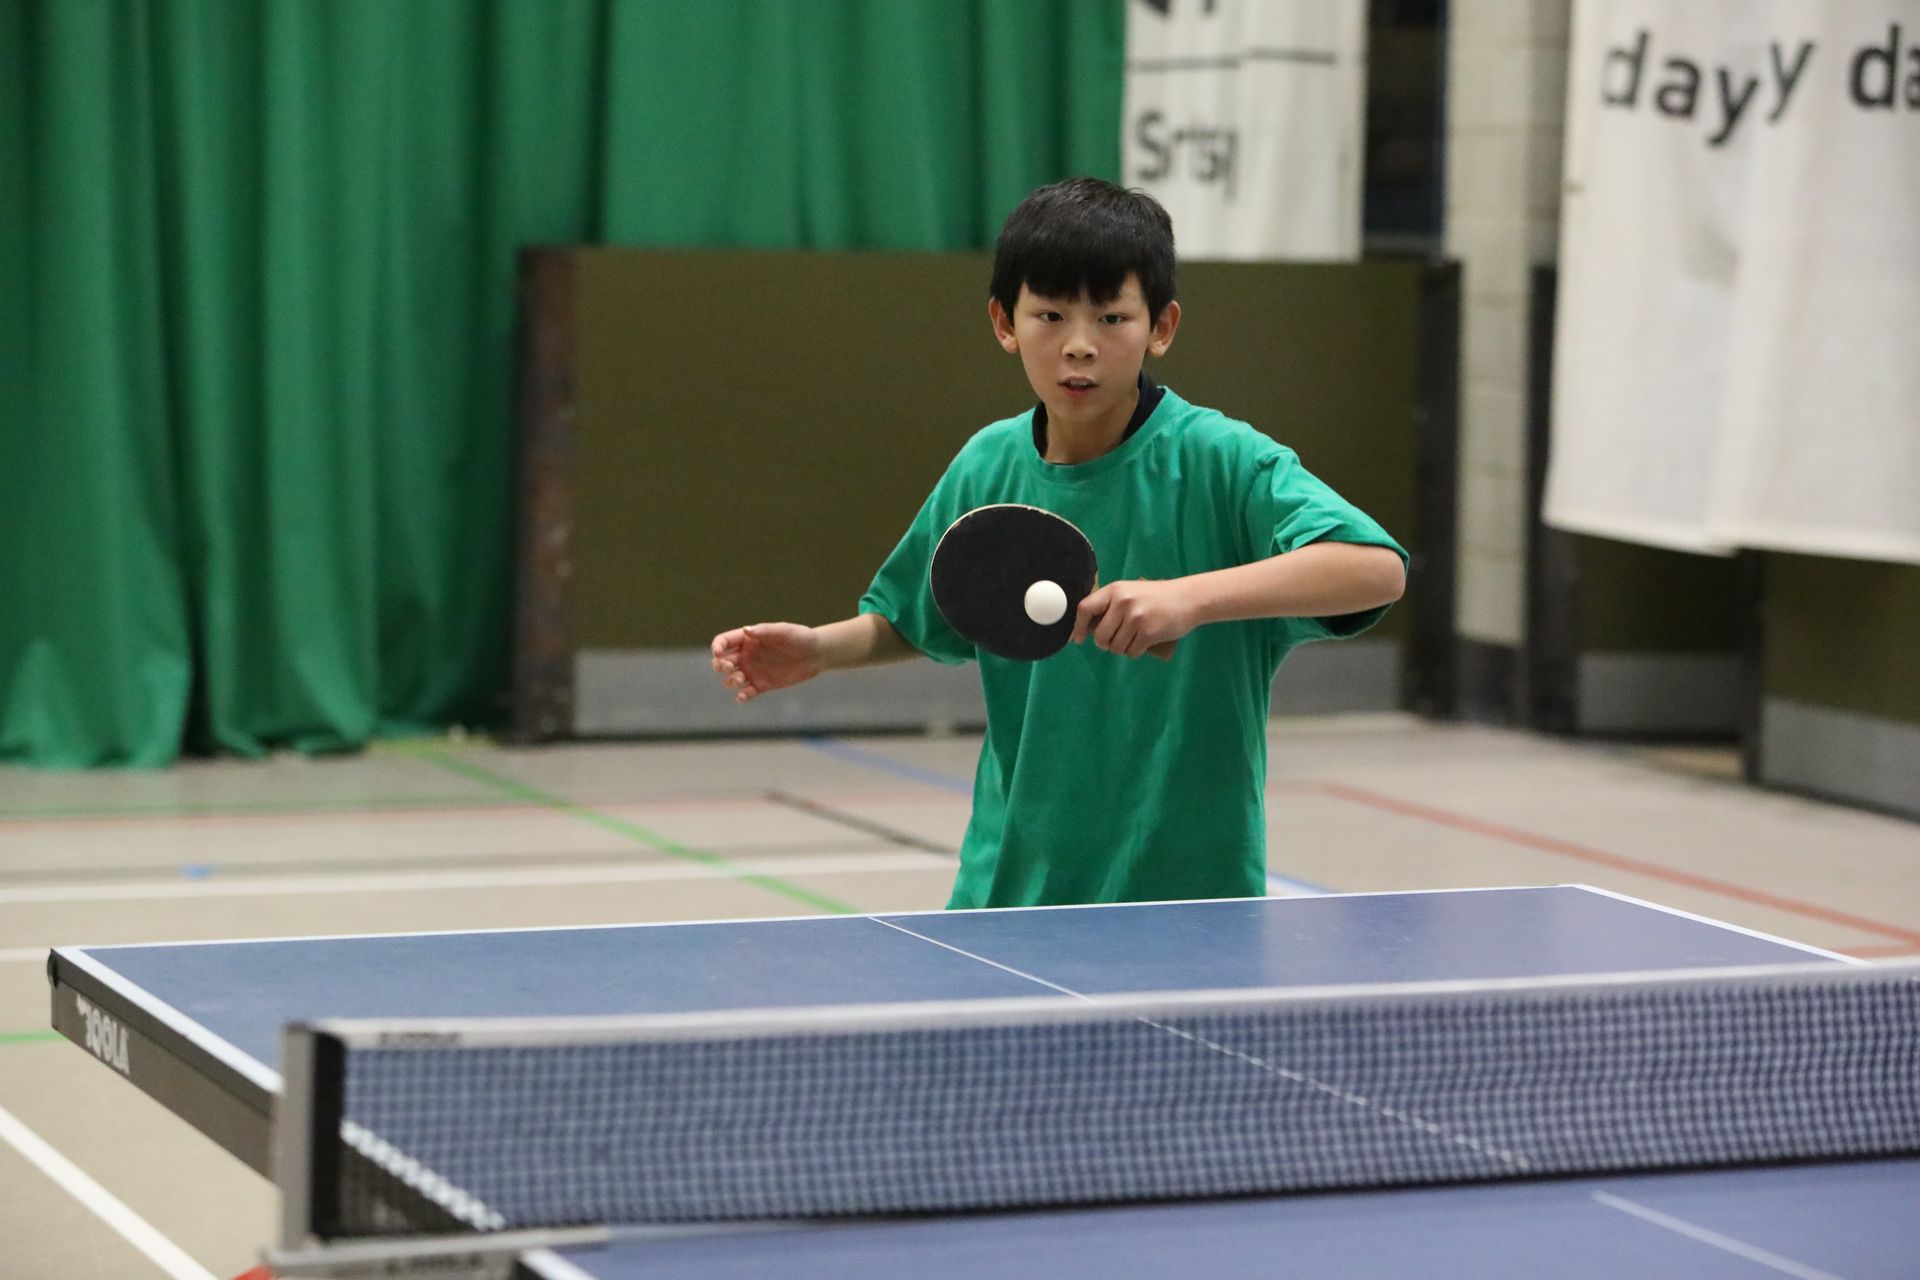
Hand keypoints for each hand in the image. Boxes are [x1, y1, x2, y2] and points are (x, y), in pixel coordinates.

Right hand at [710, 623, 824, 701]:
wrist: (817, 654)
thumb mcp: (784, 631)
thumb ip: (765, 631)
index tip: (718, 653)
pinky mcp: (762, 685)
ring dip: (730, 681)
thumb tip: (745, 630)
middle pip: (721, 662)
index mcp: (747, 639)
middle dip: (719, 665)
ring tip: (742, 679)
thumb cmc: (800, 638)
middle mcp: (747, 655)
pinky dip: (741, 696)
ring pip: (730, 679)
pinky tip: (743, 696)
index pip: (723, 642)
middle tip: (729, 667)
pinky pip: (746, 693)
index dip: (717, 647)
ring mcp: (753, 671)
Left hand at [1072, 580, 1196, 659]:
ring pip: (1115, 647)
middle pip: (1100, 636)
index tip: (1079, 639)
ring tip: (1135, 638)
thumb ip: (1112, 606)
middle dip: (1107, 644)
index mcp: (1114, 590)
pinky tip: (1144, 642)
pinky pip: (1131, 652)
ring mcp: (1135, 618)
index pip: (1085, 608)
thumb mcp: (1131, 593)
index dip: (1078, 626)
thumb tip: (1088, 629)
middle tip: (1119, 640)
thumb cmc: (1157, 597)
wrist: (1188, 598)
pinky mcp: (1148, 632)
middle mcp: (1122, 602)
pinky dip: (1136, 651)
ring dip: (1124, 648)